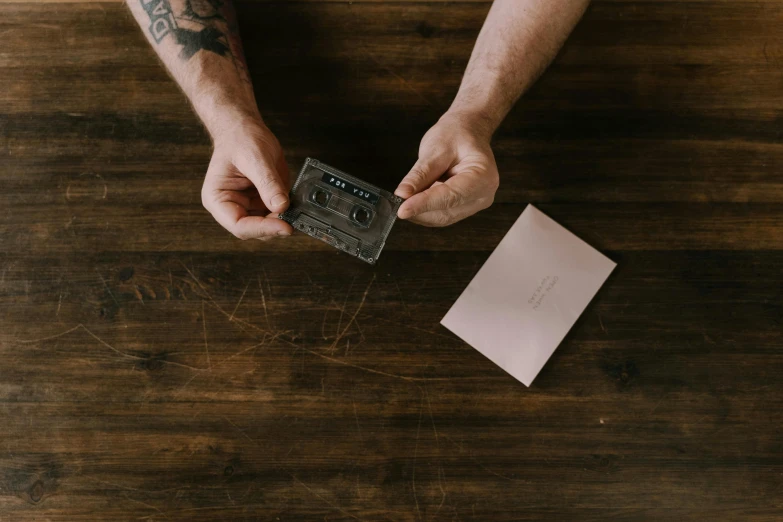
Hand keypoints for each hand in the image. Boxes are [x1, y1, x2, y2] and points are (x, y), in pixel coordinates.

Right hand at [201, 118, 293, 239]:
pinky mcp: (262, 203)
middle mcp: (231, 207)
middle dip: (274, 226)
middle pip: (254, 230)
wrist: (245, 128)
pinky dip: (288, 212)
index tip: (284, 226)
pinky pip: (276, 215)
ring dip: (283, 220)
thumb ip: (268, 183)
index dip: (262, 229)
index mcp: (217, 199)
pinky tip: (297, 204)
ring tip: (297, 208)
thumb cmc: (240, 139)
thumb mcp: (255, 159)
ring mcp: (247, 207)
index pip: (238, 225)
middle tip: (294, 218)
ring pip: (267, 226)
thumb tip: (281, 206)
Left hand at [395, 112, 498, 226]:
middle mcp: (483, 194)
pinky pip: (442, 215)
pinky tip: (413, 201)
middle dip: (419, 210)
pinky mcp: (464, 207)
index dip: (425, 204)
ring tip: (402, 200)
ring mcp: (475, 203)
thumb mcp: (436, 148)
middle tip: (395, 205)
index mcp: (483, 176)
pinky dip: (425, 210)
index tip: (403, 209)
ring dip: (420, 212)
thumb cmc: (457, 134)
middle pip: (447, 212)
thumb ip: (420, 174)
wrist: (468, 131)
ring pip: (442, 217)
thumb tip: (403, 194)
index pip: (451, 196)